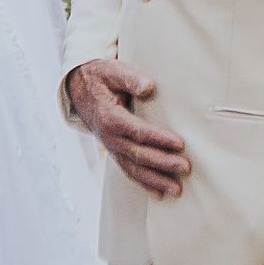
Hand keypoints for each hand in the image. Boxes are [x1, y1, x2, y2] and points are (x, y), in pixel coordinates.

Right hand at [65, 58, 190, 199]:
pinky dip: (144, 184)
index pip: (137, 131)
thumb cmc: (100, 78)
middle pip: (138, 154)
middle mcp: (109, 137)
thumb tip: (149, 87)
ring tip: (177, 189)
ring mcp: (111, 147)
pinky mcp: (115, 151)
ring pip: (134, 168)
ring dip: (156, 180)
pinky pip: (128, 171)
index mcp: (110, 117)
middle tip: (185, 167)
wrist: (78, 89)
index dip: (158, 139)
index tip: (179, 143)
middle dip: (163, 163)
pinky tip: (160, 193)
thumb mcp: (112, 70)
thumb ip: (130, 78)